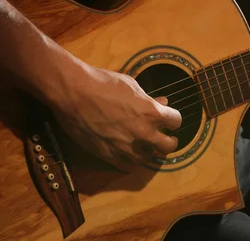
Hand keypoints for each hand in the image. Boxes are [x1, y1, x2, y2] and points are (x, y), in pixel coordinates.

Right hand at [48, 64, 181, 171]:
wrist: (74, 92)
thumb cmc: (104, 82)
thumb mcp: (132, 86)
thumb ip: (149, 99)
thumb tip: (162, 102)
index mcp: (152, 113)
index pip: (176, 121)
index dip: (173, 118)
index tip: (168, 118)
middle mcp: (143, 132)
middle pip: (168, 146)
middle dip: (168, 141)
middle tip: (164, 138)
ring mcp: (125, 146)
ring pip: (147, 158)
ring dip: (147, 151)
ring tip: (143, 145)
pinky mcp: (108, 155)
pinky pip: (126, 166)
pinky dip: (129, 161)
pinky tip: (127, 153)